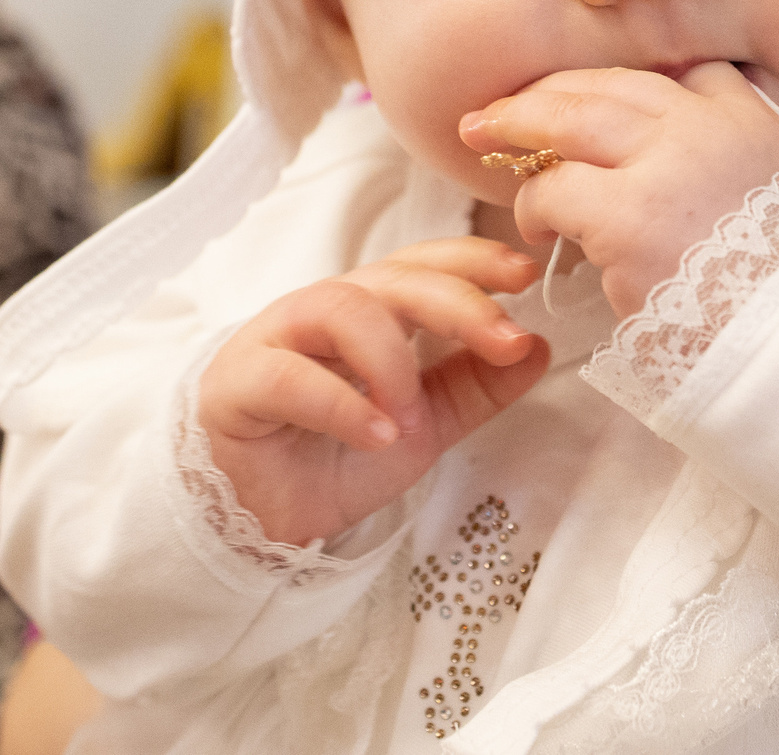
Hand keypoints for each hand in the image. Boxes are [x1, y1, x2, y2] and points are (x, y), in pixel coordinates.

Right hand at [198, 237, 550, 546]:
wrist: (260, 519)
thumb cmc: (334, 456)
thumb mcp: (424, 423)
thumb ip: (475, 387)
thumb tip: (539, 347)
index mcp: (370, 309)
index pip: (424, 263)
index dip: (474, 260)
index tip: (526, 274)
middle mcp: (323, 310)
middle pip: (393, 278)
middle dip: (457, 301)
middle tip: (504, 340)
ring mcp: (276, 340)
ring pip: (339, 307)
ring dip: (392, 359)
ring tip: (414, 416)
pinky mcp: (238, 384)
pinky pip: (290, 376)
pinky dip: (342, 404)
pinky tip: (378, 434)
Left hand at [459, 63, 778, 315]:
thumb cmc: (766, 265)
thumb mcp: (767, 169)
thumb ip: (726, 116)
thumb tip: (679, 79)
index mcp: (737, 113)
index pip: (643, 78)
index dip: (585, 86)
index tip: (551, 99)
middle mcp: (700, 126)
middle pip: (594, 91)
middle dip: (532, 101)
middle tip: (487, 117)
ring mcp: (662, 169)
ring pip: (565, 129)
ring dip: (524, 149)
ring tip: (506, 173)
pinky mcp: (628, 221)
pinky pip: (554, 193)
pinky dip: (535, 207)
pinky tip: (537, 231)